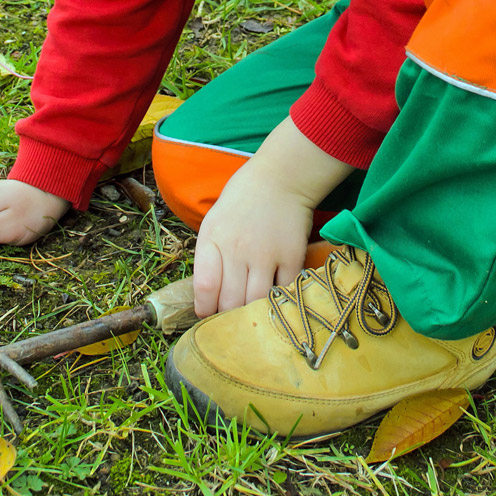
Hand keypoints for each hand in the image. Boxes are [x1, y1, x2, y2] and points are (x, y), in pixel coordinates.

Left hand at [194, 160, 314, 316]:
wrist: (282, 179)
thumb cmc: (243, 199)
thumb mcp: (215, 220)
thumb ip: (210, 255)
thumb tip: (208, 294)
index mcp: (213, 238)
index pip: (205, 287)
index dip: (205, 308)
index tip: (208, 313)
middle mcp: (237, 249)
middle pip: (230, 302)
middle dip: (227, 316)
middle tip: (230, 317)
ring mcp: (265, 254)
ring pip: (254, 302)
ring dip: (251, 313)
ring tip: (251, 313)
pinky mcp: (291, 257)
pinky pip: (282, 291)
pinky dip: (278, 299)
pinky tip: (273, 297)